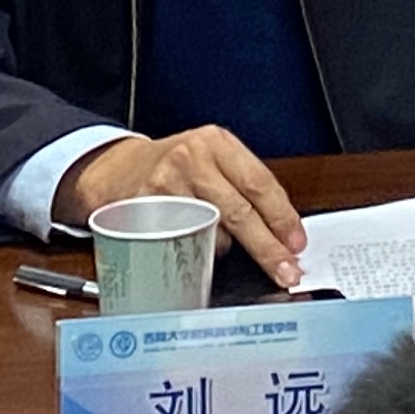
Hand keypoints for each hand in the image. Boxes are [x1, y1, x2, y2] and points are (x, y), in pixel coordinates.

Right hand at [56, 127, 305, 286]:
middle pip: (240, 210)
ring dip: (224, 249)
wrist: (117, 169)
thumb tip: (282, 230)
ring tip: (216, 244)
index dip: (282, 216)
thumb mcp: (210, 160)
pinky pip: (183, 242)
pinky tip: (191, 244)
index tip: (297, 243)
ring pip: (212, 231)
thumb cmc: (174, 169)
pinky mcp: (147, 209)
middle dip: (267, 247)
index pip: (259, 182)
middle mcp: (193, 157)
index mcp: (217, 142)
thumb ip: (241, 185)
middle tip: (285, 271)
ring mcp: (168, 183)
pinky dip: (194, 251)